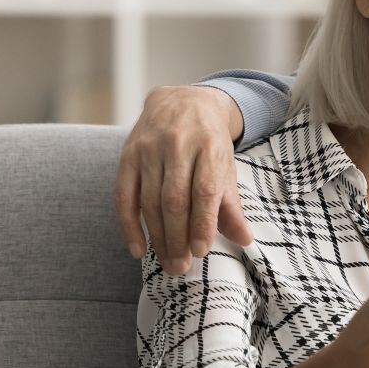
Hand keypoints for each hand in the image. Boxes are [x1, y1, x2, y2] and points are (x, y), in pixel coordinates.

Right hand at [116, 85, 250, 273]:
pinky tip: (138, 248)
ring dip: (157, 236)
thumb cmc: (209, 141)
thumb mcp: (225, 166)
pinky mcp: (127, 154)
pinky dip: (129, 225)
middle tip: (181, 267)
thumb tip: (244, 240)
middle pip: (174, 199)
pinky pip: (124, 195)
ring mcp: (148, 149)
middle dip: (177, 237)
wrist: (181, 100)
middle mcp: (177, 144)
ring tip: (167, 262)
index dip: (202, 223)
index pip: (204, 190)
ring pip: (149, 200)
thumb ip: (231, 204)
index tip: (201, 251)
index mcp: (208, 145)